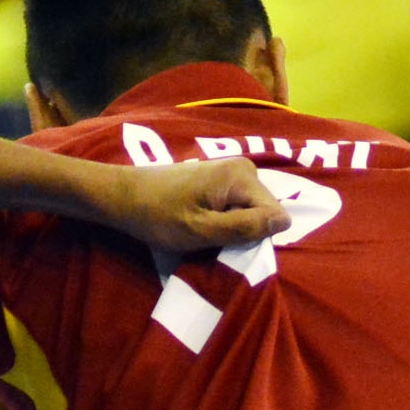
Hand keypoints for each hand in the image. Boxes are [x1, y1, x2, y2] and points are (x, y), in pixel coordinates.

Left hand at [99, 159, 287, 253]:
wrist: (123, 196)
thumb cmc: (158, 216)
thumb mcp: (202, 231)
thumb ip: (245, 227)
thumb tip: (286, 222)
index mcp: (242, 176)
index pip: (275, 216)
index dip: (252, 237)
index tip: (223, 242)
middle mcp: (244, 167)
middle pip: (264, 212)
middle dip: (243, 232)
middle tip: (210, 239)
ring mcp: (232, 171)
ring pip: (251, 212)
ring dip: (231, 228)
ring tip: (202, 231)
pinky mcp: (221, 178)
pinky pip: (237, 206)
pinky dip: (222, 220)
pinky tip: (199, 222)